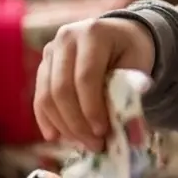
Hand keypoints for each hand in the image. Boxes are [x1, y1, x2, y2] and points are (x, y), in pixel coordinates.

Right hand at [33, 17, 156, 151]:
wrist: (120, 33)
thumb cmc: (131, 50)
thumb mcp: (138, 64)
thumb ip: (129, 91)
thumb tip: (127, 130)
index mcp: (93, 33)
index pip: (85, 77)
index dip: (91, 108)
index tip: (102, 132)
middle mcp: (66, 38)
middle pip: (62, 89)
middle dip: (76, 122)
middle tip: (93, 144)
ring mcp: (50, 50)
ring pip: (47, 96)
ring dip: (63, 125)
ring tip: (82, 143)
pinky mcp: (43, 64)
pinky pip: (39, 97)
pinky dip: (47, 119)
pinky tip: (56, 137)